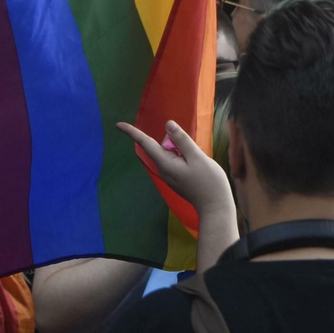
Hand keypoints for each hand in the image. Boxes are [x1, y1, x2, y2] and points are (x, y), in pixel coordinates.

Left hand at [117, 120, 233, 222]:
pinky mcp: (177, 178)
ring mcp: (170, 175)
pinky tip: (198, 168)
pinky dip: (186, 158)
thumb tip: (167, 124)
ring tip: (199, 164)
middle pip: (163, 146)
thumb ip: (182, 140)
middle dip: (176, 142)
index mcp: (165, 164)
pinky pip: (177, 160)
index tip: (118, 125)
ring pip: (172, 153)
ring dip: (184, 151)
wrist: (216, 207)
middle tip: (195, 154)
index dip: (133, 133)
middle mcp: (163, 169)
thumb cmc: (209, 182)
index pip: (146, 144)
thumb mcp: (197, 157)